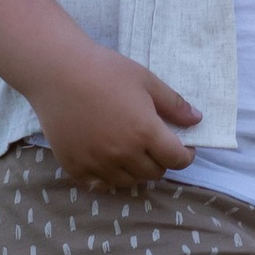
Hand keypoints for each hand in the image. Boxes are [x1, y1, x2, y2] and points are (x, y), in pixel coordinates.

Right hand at [29, 43, 202, 186]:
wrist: (57, 72)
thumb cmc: (105, 70)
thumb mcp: (146, 81)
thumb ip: (174, 104)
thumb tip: (197, 119)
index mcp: (145, 132)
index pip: (176, 159)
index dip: (186, 156)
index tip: (185, 148)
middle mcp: (123, 154)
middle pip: (154, 173)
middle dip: (161, 161)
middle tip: (155, 145)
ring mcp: (97, 163)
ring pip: (128, 181)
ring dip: (136, 170)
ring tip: (132, 151)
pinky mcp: (75, 166)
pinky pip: (100, 184)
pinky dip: (109, 176)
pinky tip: (108, 159)